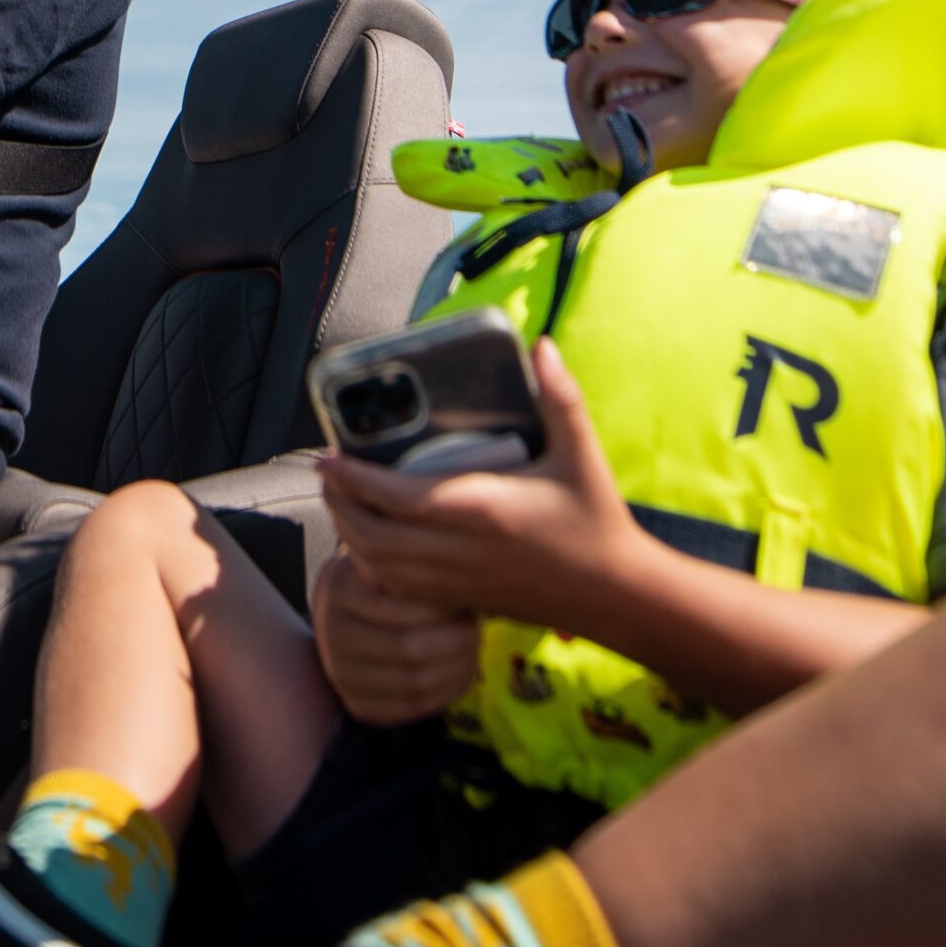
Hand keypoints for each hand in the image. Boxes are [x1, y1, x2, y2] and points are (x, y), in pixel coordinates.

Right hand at [309, 544, 481, 725]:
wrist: (349, 614)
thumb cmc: (386, 582)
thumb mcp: (392, 560)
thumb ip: (414, 564)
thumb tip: (454, 571)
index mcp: (341, 589)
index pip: (400, 608)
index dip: (442, 608)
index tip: (464, 599)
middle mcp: (332, 635)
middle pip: (409, 650)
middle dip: (455, 641)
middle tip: (475, 629)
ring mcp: (341, 675)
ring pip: (415, 684)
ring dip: (457, 668)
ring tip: (471, 648)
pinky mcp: (358, 706)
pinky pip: (413, 708)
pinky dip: (446, 692)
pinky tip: (460, 670)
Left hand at [318, 338, 656, 635]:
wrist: (618, 595)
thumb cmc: (596, 520)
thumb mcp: (581, 453)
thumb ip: (560, 397)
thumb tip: (542, 345)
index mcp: (483, 509)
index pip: (397, 496)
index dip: (353, 479)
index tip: (328, 458)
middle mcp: (462, 550)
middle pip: (373, 536)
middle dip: (340, 505)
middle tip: (327, 476)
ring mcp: (459, 581)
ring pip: (380, 566)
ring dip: (350, 535)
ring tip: (340, 502)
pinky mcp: (463, 601)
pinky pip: (399, 589)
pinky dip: (372, 566)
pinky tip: (369, 544)